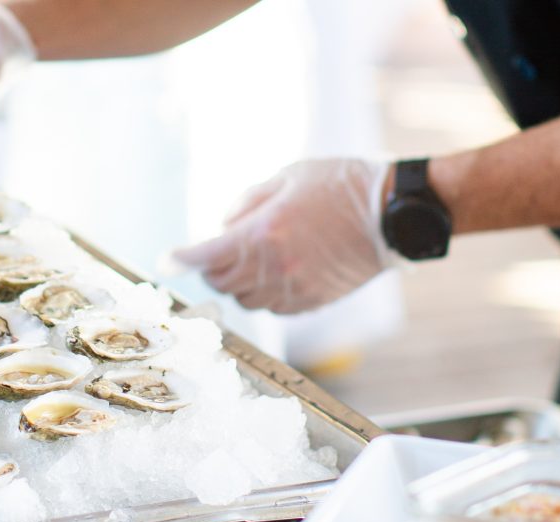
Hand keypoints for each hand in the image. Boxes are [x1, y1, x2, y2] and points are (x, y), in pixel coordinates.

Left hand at [174, 159, 394, 313]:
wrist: (393, 213)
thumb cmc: (341, 185)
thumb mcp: (287, 177)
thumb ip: (248, 204)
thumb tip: (223, 227)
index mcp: (265, 232)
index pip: (207, 254)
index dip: (181, 259)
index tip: (166, 261)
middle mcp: (275, 266)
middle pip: (222, 283)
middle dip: (213, 269)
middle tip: (218, 253)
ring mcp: (294, 288)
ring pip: (246, 300)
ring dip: (240, 283)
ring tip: (256, 259)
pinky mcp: (312, 302)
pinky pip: (273, 307)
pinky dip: (267, 293)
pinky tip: (280, 271)